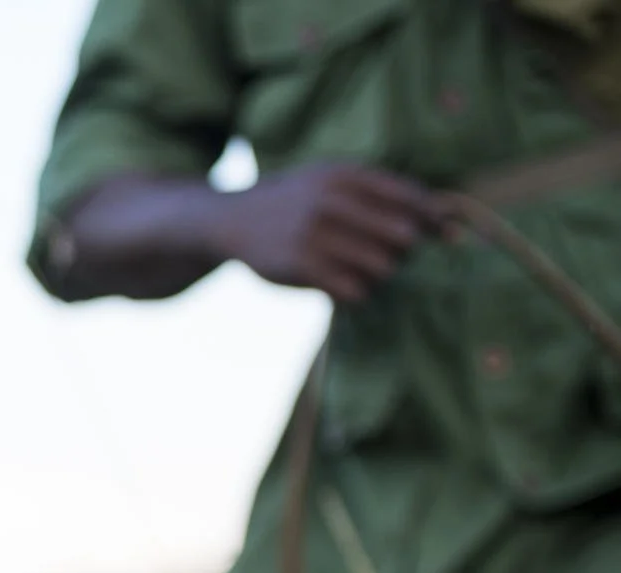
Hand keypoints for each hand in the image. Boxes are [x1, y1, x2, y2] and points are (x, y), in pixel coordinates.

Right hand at [214, 162, 444, 303]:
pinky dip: (357, 292)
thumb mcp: (331, 180)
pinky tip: (345, 285)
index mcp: (345, 175)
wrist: (230, 220)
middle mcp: (331, 201)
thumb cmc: (295, 201)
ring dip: (381, 274)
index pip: (410, 197)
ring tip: (365, 271)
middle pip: (402, 235)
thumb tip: (448, 217)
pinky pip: (353, 289)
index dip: (434, 218)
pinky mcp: (300, 266)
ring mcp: (314, 234)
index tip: (447, 234)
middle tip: (392, 254)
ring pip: (381, 266)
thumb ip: (381, 192)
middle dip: (405, 251)